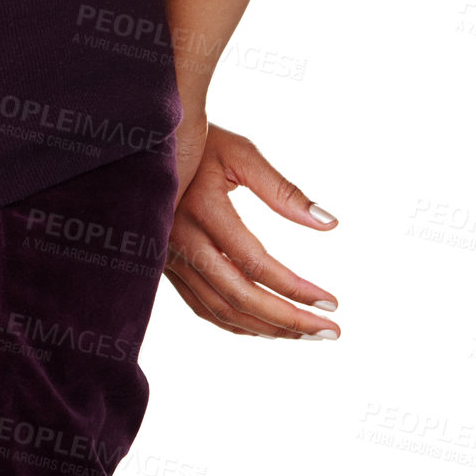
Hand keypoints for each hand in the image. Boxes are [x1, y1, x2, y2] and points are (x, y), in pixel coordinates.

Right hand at [162, 122, 339, 339]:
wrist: (142, 142)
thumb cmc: (198, 142)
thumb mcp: (242, 155)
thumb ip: (284, 191)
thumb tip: (329, 223)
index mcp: (202, 211)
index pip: (255, 264)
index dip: (296, 289)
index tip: (332, 302)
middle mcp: (179, 240)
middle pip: (238, 297)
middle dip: (288, 320)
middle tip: (330, 331)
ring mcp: (168, 256)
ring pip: (218, 309)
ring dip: (265, 328)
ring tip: (306, 333)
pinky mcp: (164, 264)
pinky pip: (200, 305)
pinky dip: (234, 322)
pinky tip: (265, 325)